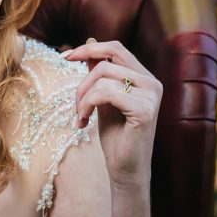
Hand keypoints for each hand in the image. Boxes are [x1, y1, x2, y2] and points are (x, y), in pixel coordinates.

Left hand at [60, 39, 162, 188]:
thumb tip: (87, 48)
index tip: (65, 56)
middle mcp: (152, 82)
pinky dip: (87, 105)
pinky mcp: (145, 111)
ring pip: (102, 78)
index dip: (89, 48)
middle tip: (75, 102)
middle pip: (106, 61)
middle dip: (82, 79)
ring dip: (82, 97)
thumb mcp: (103, 99)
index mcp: (144, 77)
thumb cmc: (115, 135)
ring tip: (80, 116)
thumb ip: (100, 75)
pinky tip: (83, 121)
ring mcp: (151, 96)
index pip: (115, 48)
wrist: (125, 168)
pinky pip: (105, 94)